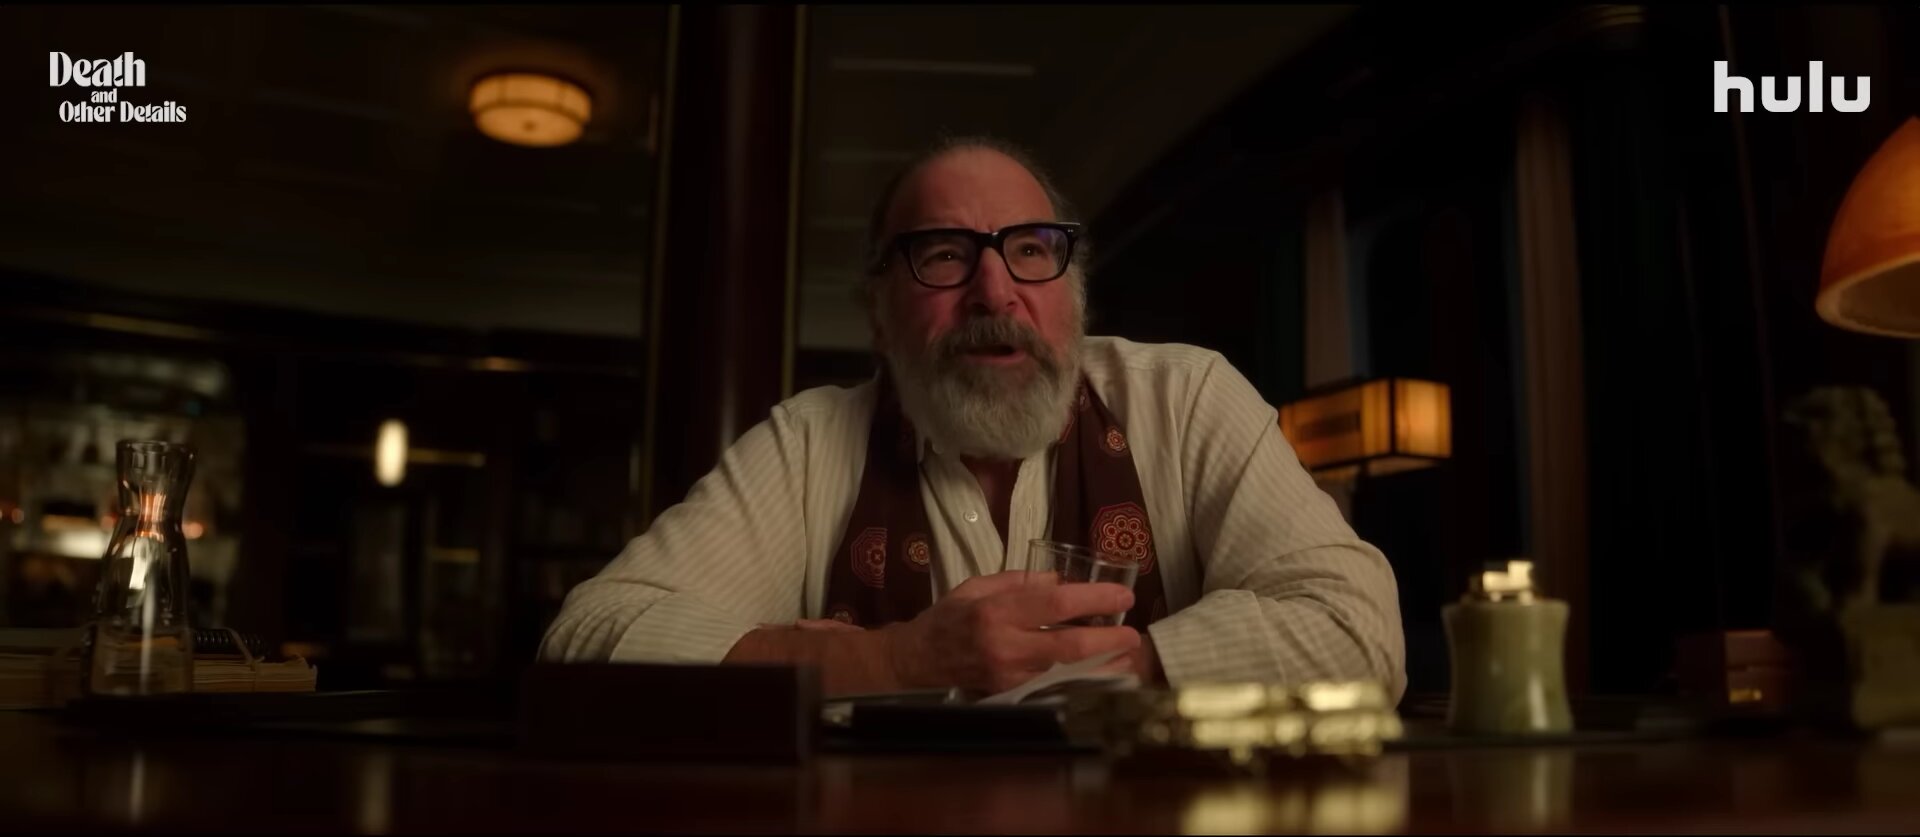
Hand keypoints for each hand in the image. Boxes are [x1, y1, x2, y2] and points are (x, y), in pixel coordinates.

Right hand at [882, 570, 1141, 693]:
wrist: (917, 662)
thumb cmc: (949, 618)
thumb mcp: (978, 586)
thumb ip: (1020, 582)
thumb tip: (1062, 580)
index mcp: (996, 611)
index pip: (1056, 603)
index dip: (1095, 599)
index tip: (1123, 595)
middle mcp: (1005, 646)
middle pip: (1069, 645)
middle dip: (1109, 640)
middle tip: (1133, 634)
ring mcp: (1009, 676)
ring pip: (1067, 673)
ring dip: (1102, 666)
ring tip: (1125, 655)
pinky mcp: (1010, 695)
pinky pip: (1054, 687)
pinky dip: (1080, 681)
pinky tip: (1100, 675)